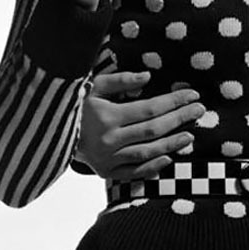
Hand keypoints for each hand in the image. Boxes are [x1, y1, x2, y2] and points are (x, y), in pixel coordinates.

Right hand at [76, 72, 205, 180]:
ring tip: (190, 136)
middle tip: (200, 111)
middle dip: (180, 120)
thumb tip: (147, 76)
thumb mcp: (93, 85)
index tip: (193, 95)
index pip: (150, 109)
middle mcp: (109, 140)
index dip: (174, 102)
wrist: (48, 131)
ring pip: (146, 153)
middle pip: (153, 131)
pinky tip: (168, 159)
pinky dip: (151, 168)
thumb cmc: (76, 103)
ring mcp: (107, 158)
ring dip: (171, 145)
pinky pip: (133, 173)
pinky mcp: (105, 171)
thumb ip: (120, 80)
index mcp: (108, 116)